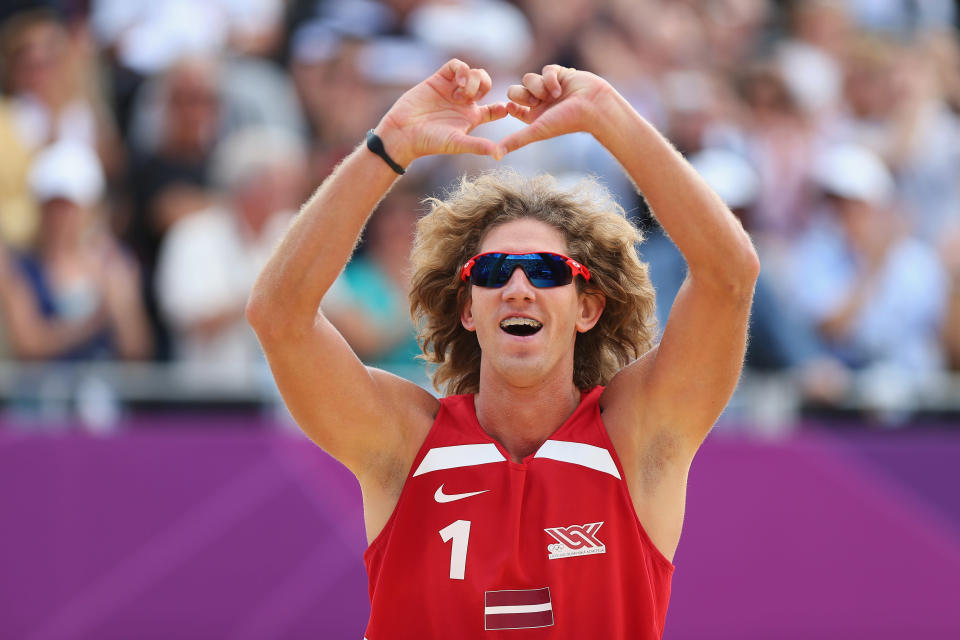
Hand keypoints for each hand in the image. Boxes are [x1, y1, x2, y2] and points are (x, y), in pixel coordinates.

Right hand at [377, 59, 507, 164]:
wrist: (403, 133)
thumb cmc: (430, 142)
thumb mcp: (457, 143)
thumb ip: (478, 146)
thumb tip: (499, 154)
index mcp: (471, 118)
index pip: (494, 109)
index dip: (502, 107)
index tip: (504, 108)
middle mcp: (463, 103)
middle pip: (486, 84)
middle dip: (485, 85)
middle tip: (473, 97)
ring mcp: (451, 89)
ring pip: (473, 73)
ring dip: (472, 79)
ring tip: (461, 93)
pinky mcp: (438, 79)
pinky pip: (456, 65)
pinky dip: (461, 69)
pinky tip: (458, 80)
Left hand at [498, 65, 615, 156]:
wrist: (594, 106)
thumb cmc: (567, 121)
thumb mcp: (537, 130)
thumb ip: (515, 141)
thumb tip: (494, 156)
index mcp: (534, 117)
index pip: (513, 108)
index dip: (512, 106)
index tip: (516, 107)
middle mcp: (540, 103)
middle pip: (516, 90)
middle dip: (523, 93)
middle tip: (536, 100)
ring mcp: (549, 88)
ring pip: (529, 78)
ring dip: (539, 86)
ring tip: (553, 95)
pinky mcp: (561, 75)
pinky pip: (546, 70)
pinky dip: (551, 77)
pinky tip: (560, 87)